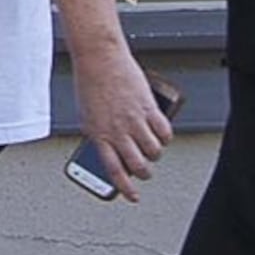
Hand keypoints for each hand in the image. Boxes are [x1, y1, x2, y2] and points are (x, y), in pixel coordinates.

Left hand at [71, 39, 172, 201]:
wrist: (99, 58)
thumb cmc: (90, 83)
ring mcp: (134, 120)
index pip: (114, 170)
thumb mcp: (88, 116)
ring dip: (155, 154)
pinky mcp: (148, 107)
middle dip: (145, 173)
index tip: (133, 196)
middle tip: (146, 171)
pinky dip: (166, 137)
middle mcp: (117, 131)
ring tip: (152, 149)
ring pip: (154, 151)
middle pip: (138, 165)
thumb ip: (101, 134)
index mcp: (99, 135)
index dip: (126, 187)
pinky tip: (162, 133)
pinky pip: (164, 132)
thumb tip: (114, 150)